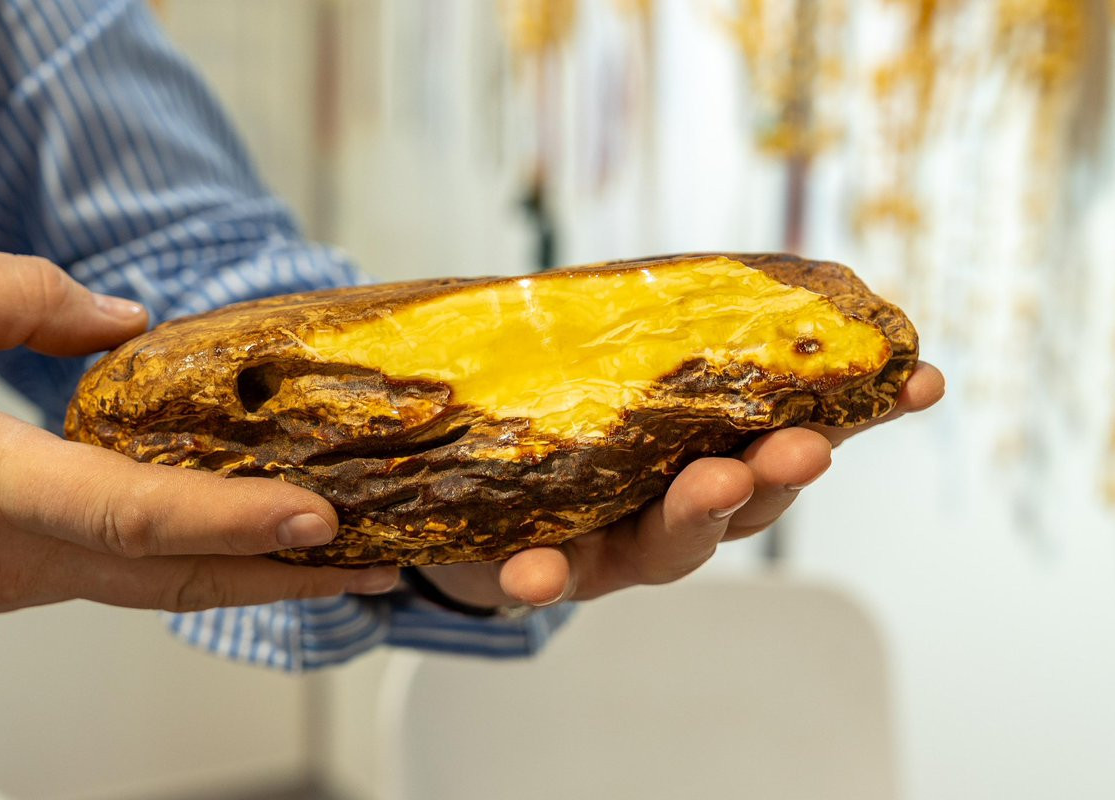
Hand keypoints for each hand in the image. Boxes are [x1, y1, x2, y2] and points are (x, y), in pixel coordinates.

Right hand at [0, 250, 397, 613]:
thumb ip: (27, 299)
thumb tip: (132, 323)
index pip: (132, 519)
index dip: (234, 526)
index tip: (324, 523)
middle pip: (169, 580)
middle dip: (287, 579)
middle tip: (386, 561)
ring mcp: (3, 581)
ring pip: (150, 590)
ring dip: (252, 577)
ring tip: (349, 558)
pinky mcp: (7, 577)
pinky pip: (120, 576)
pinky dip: (197, 562)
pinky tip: (252, 539)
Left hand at [415, 361, 945, 609]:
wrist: (473, 506)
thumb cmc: (568, 431)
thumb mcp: (624, 376)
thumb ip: (677, 337)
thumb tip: (757, 267)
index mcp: (708, 453)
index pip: (791, 430)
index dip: (858, 413)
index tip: (921, 380)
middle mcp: (674, 509)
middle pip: (744, 498)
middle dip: (780, 470)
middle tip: (806, 445)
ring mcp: (613, 546)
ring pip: (669, 544)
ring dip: (697, 516)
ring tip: (715, 483)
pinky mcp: (541, 569)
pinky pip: (546, 579)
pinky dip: (544, 577)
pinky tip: (533, 571)